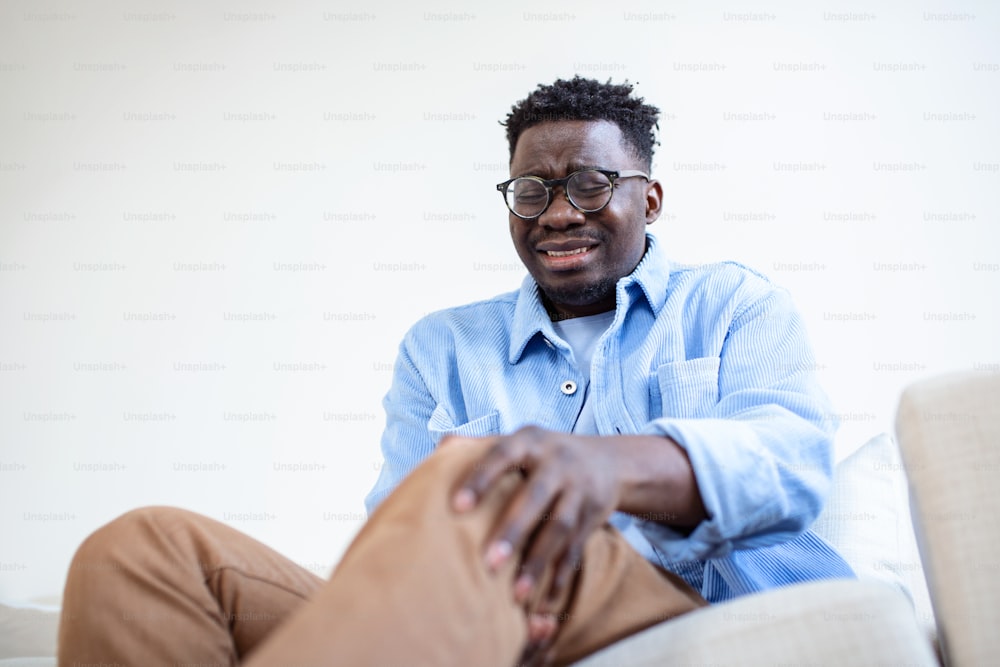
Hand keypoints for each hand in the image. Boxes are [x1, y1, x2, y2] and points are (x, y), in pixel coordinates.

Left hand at [451, 426, 621, 618]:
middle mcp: (558, 462)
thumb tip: (443, 446)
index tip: (457, 506)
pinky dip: (560, 579)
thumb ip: (482, 445)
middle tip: (488, 562)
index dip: (481, 478)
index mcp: (531, 441)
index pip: (503, 454)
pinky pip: (576, 551)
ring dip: (538, 562)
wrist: (609, 462)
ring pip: (560, 528)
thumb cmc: (545, 455)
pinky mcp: (592, 518)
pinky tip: (544, 604)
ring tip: (516, 595)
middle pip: (536, 496)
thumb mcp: (520, 441)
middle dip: (514, 530)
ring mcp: (579, 491)